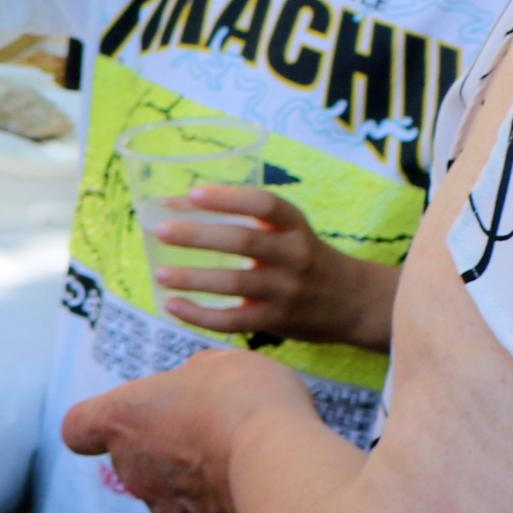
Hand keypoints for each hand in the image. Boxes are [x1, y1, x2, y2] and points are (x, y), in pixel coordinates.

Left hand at [59, 348, 302, 512]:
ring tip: (250, 465)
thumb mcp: (218, 366)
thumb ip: (193, 381)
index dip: (96, 426)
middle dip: (170, 449)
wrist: (283, 469)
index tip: (125, 421)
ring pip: (174, 496)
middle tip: (218, 434)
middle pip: (138, 460)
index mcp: (122, 419)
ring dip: (201, 483)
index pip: (79, 429)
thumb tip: (197, 393)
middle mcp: (132, 471)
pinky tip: (261, 497)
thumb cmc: (246, 402)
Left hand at [141, 185, 391, 347]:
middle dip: (200, 236)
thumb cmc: (301, 255)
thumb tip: (167, 203)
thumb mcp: (285, 230)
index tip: (194, 192)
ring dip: (194, 278)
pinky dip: (201, 315)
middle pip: (244, 242)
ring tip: (160, 273)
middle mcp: (294, 255)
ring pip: (236, 283)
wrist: (352, 302)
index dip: (230, 198)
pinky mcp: (277, 320)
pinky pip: (235, 320)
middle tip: (161, 230)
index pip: (265, 204)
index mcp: (294, 225)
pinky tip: (172, 305)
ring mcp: (287, 290)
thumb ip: (239, 216)